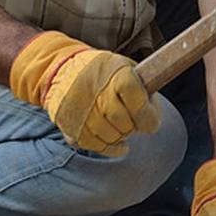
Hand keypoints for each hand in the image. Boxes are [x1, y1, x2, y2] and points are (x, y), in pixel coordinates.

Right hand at [8, 31, 159, 155]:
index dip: (148, 115)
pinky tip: (115, 144)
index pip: (138, 101)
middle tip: (133, 123)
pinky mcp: (70, 125)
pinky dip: (108, 147)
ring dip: (120, 137)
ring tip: (121, 128)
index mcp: (116, 75)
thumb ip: (142, 88)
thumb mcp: (124, 67)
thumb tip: (153, 114)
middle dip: (133, 127)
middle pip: (124, 122)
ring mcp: (82, 110)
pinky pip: (95, 145)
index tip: (150, 121)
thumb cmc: (102, 71)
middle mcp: (98, 92)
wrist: (61, 69)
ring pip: (110, 136)